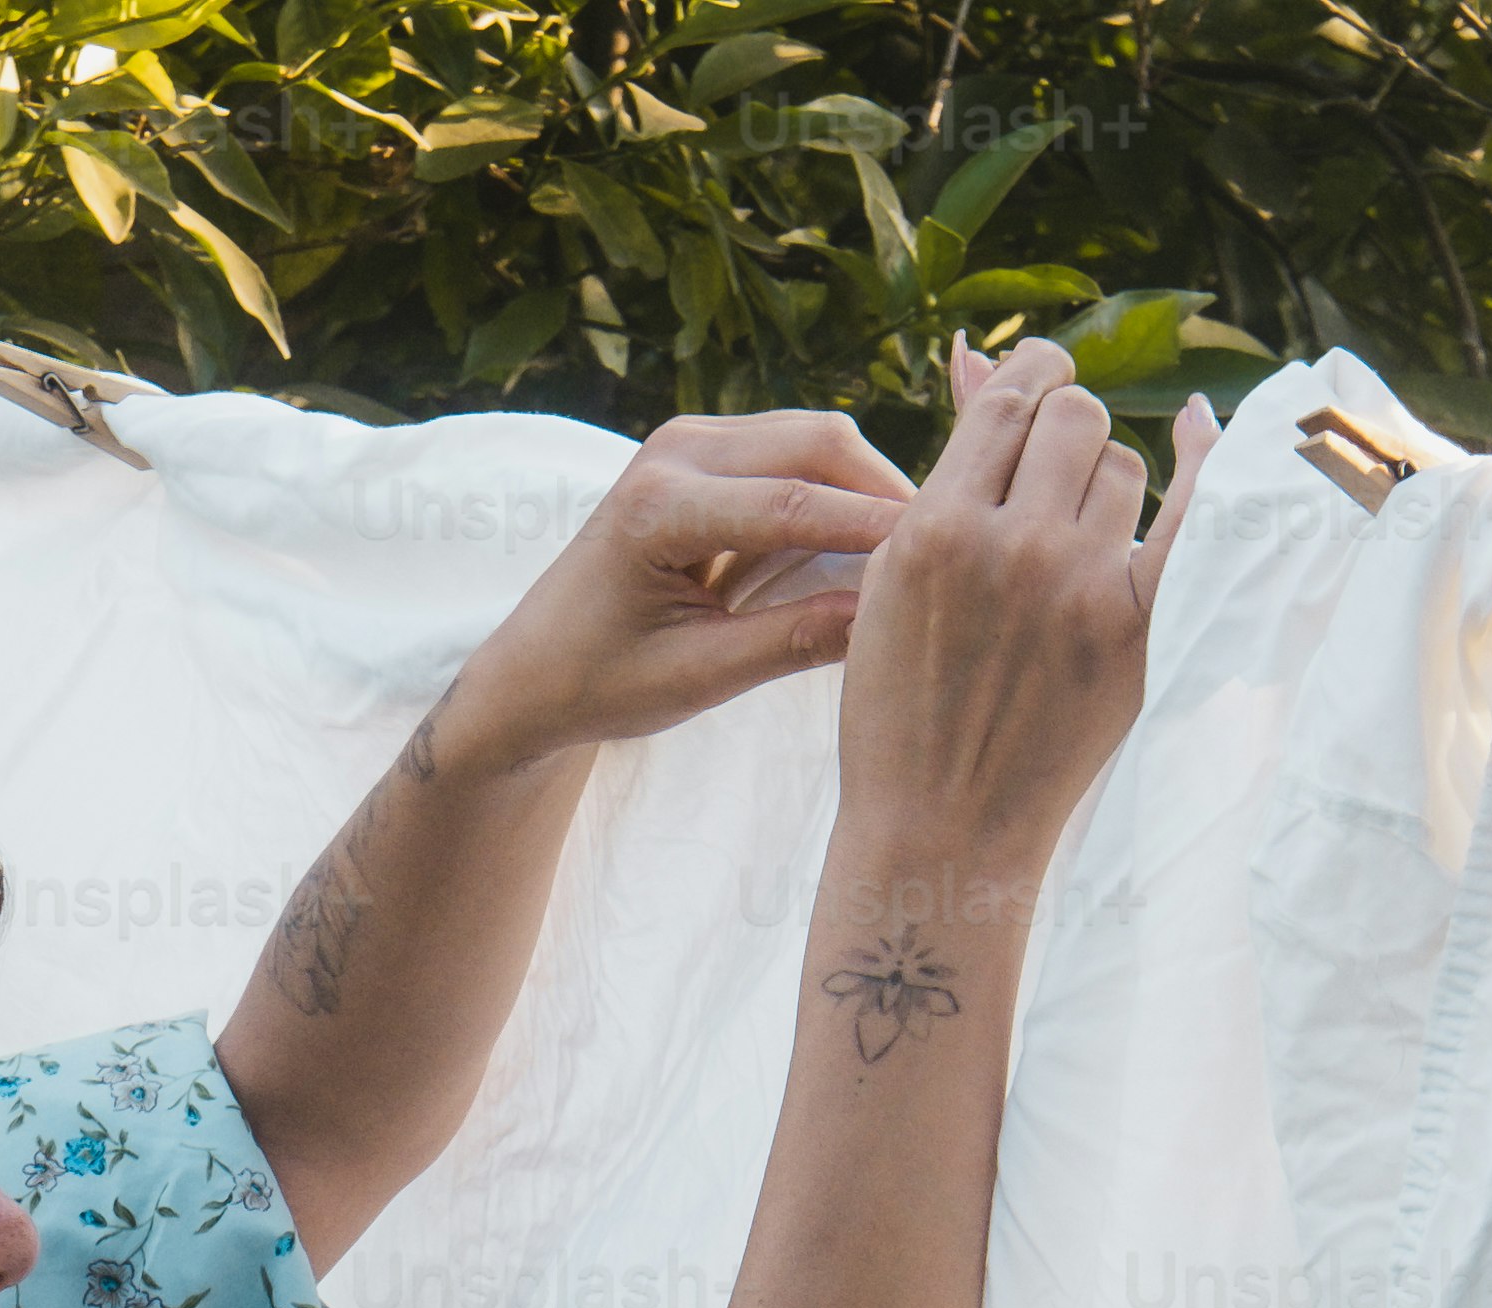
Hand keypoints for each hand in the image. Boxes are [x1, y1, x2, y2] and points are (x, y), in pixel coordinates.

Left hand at [417, 408, 911, 777]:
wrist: (534, 670)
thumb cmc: (600, 684)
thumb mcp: (698, 678)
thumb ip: (792, 643)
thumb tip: (889, 625)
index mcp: (658, 506)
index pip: (797, 507)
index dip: (881, 532)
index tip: (954, 560)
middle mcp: (674, 451)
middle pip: (820, 444)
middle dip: (890, 494)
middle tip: (957, 549)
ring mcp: (690, 440)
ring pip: (818, 439)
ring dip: (870, 488)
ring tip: (925, 550)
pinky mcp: (707, 449)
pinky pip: (798, 452)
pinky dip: (841, 489)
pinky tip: (877, 544)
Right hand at [830, 345, 1210, 887]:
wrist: (940, 828)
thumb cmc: (902, 708)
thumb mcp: (890, 580)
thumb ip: (946, 471)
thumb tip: (975, 349)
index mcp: (934, 530)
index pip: (1008, 400)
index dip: (1028, 380)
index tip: (1034, 390)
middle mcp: (1011, 548)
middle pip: (1075, 419)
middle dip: (1064, 437)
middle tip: (1047, 480)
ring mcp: (1079, 589)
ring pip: (1126, 465)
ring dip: (1106, 484)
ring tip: (1074, 540)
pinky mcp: (1137, 631)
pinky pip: (1195, 512)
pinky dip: (1205, 460)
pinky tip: (1200, 428)